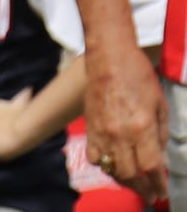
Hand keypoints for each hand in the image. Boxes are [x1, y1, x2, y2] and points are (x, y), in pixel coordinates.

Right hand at [84, 48, 168, 203]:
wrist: (109, 58)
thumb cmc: (138, 76)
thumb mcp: (160, 105)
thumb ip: (160, 134)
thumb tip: (159, 156)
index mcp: (141, 127)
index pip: (151, 167)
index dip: (157, 184)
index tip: (162, 191)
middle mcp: (119, 133)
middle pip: (129, 174)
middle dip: (141, 188)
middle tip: (149, 194)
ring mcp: (101, 131)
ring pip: (110, 168)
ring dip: (123, 180)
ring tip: (133, 182)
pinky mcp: (89, 127)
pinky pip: (94, 156)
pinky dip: (104, 165)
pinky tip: (112, 163)